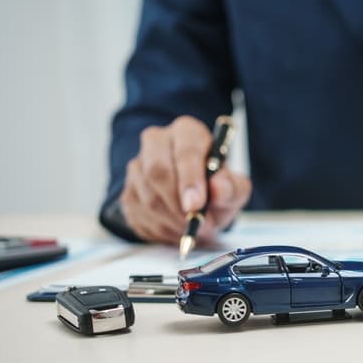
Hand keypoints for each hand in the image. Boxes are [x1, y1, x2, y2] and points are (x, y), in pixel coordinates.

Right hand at [119, 115, 251, 244]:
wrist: (198, 203)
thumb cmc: (217, 189)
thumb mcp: (235, 188)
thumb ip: (231, 188)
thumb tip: (218, 188)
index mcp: (187, 132)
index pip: (185, 151)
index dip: (190, 180)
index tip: (196, 205)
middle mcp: (157, 142)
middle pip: (157, 171)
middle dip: (177, 204)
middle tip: (195, 225)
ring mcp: (137, 166)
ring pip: (147, 197)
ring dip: (172, 221)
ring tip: (193, 229)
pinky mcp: (127, 192)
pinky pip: (138, 215)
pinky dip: (161, 230)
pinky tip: (177, 230)